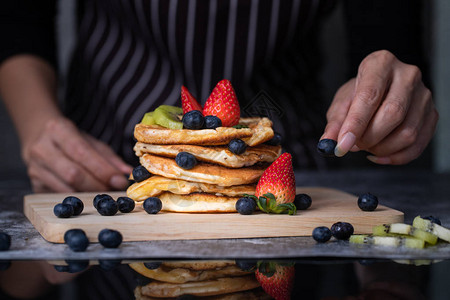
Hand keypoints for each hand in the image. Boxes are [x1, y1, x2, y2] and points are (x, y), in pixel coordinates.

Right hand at [22, 117, 131, 191]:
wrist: (38, 136)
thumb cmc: (70, 139)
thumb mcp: (90, 141)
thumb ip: (109, 157)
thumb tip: (127, 173)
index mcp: (57, 130)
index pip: (81, 152)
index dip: (102, 169)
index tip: (119, 180)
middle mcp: (41, 148)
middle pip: (72, 174)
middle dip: (98, 185)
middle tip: (114, 190)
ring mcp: (35, 168)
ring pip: (66, 188)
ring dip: (89, 194)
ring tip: (104, 193)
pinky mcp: (35, 184)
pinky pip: (60, 196)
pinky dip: (78, 198)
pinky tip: (89, 196)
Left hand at [322, 50, 437, 164]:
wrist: (381, 90)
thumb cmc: (358, 94)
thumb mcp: (342, 104)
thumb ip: (335, 123)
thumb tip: (329, 143)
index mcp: (381, 64)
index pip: (370, 95)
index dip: (355, 123)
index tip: (343, 144)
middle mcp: (407, 75)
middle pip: (393, 113)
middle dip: (369, 137)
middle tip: (354, 145)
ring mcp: (424, 94)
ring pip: (408, 132)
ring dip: (382, 148)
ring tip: (366, 146)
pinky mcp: (432, 113)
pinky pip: (418, 145)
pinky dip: (396, 157)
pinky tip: (379, 155)